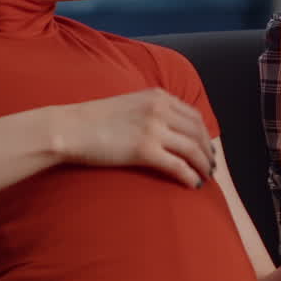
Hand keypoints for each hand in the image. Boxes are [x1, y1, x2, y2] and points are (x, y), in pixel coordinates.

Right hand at [56, 88, 215, 188]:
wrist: (70, 128)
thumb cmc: (93, 120)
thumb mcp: (129, 104)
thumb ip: (150, 110)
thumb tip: (167, 128)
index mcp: (157, 96)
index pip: (193, 115)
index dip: (204, 133)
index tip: (207, 146)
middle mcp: (159, 109)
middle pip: (197, 132)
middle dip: (207, 150)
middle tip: (210, 165)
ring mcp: (153, 128)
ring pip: (192, 149)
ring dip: (202, 165)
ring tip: (205, 176)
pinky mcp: (144, 150)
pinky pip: (177, 165)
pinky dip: (189, 175)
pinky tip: (192, 184)